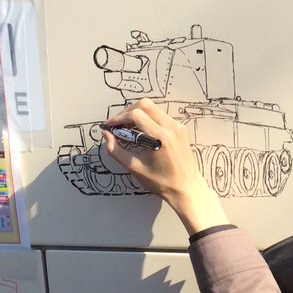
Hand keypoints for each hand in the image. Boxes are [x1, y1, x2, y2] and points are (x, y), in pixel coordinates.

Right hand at [103, 98, 228, 236]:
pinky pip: (161, 116)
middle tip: (118, 125)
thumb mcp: (134, 168)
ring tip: (127, 129)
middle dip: (128, 112)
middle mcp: (171, 127)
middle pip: (145, 105)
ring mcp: (178, 126)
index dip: (119, 118)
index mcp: (160, 137)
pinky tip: (141, 132)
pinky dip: (148, 119)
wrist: (186, 188)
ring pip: (153, 108)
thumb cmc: (161, 182)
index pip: (136, 115)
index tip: (110, 126)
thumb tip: (106, 135)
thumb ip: (116, 150)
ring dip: (138, 114)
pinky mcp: (181, 129)